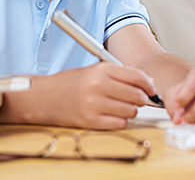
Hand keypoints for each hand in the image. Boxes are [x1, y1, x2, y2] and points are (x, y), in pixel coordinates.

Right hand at [2, 62, 156, 129]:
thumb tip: (146, 82)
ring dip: (131, 111)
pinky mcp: (90, 121)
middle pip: (136, 95)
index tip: (151, 88)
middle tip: (140, 99)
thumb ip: (118, 74)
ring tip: (123, 107)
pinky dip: (121, 121)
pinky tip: (114, 116)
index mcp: (100, 70)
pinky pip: (119, 124)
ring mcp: (94, 105)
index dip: (148, 84)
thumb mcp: (93, 70)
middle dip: (143, 98)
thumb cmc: (68, 83)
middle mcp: (98, 86)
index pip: (136, 76)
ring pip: (130, 111)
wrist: (43, 97)